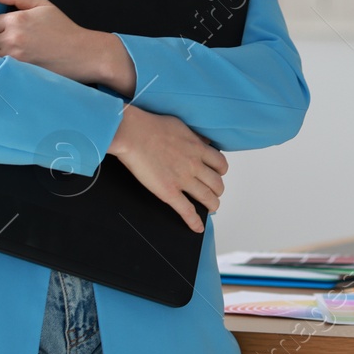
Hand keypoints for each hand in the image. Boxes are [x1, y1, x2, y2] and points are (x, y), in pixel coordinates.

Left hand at [0, 0, 133, 90]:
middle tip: (4, 44)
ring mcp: (14, 57)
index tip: (2, 32)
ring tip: (5, 55)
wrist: (82, 53)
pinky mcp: (18, 71)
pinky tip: (7, 64)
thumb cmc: (64, 29)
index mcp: (16, 19)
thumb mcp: (42, 5)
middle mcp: (12, 38)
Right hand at [108, 105, 227, 232]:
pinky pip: (187, 211)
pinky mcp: (169, 192)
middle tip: (213, 193)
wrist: (133, 134)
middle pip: (217, 183)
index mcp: (197, 148)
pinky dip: (194, 222)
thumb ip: (194, 136)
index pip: (220, 164)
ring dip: (212, 205)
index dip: (221, 172)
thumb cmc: (151, 126)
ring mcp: (183, 179)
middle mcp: (194, 165)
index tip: (217, 175)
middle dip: (217, 191)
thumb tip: (203, 141)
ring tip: (210, 208)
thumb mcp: (180, 125)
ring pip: (208, 198)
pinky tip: (197, 228)